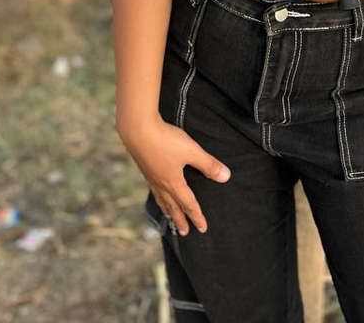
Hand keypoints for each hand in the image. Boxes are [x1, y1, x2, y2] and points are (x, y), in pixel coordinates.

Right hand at [118, 115, 230, 235]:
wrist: (137, 130)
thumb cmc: (165, 140)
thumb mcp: (191, 151)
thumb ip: (208, 164)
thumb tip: (226, 177)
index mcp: (173, 183)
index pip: (188, 204)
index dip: (197, 216)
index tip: (202, 228)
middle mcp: (161, 184)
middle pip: (173, 206)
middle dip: (180, 220)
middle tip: (184, 233)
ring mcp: (151, 177)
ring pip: (161, 199)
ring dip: (167, 210)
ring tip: (169, 217)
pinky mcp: (145, 168)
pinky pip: (153, 190)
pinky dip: (158, 197)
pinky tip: (157, 191)